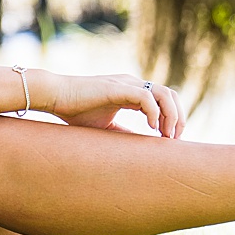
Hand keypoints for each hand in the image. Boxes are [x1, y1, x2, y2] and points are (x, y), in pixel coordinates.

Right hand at [38, 71, 183, 137]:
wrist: (55, 97)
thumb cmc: (76, 112)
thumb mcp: (106, 127)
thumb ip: (124, 133)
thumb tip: (140, 150)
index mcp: (133, 91)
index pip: (165, 99)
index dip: (173, 118)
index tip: (170, 139)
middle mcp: (134, 84)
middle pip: (171, 94)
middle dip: (178, 117)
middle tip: (174, 140)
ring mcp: (127, 84)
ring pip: (164, 94)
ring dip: (170, 116)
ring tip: (166, 136)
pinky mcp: (118, 88)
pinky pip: (146, 97)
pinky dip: (154, 112)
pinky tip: (151, 129)